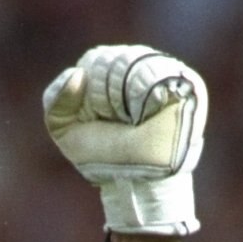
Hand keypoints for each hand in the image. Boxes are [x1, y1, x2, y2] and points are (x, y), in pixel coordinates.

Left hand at [43, 44, 206, 237]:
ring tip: (133, 122)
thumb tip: (77, 74)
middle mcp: (141, 65)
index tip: (98, 118)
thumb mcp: (64, 128)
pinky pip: (156, 72)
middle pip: (111, 60)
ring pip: (132, 63)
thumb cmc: (104, 157)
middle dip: (105, 97)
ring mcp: (166, 72)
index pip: (94, 60)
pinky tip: (146, 116)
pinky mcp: (187, 83)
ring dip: (123, 99)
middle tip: (119, 123)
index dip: (90, 91)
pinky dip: (143, 96)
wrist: (136, 181)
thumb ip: (55, 97)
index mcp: (114, 71)